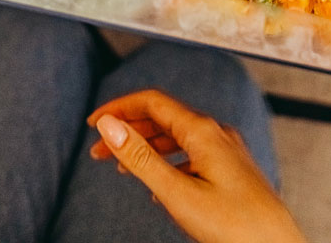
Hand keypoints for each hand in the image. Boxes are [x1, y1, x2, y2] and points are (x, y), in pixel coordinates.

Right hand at [89, 89, 306, 242]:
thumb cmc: (237, 227)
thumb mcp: (178, 193)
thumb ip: (140, 158)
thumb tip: (109, 126)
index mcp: (203, 131)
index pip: (152, 102)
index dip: (119, 109)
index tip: (93, 124)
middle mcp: (217, 134)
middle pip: (163, 119)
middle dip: (128, 132)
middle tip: (99, 152)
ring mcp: (228, 152)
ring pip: (177, 139)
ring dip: (146, 150)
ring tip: (123, 169)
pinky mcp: (233, 171)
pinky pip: (193, 157)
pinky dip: (168, 164)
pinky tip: (160, 189)